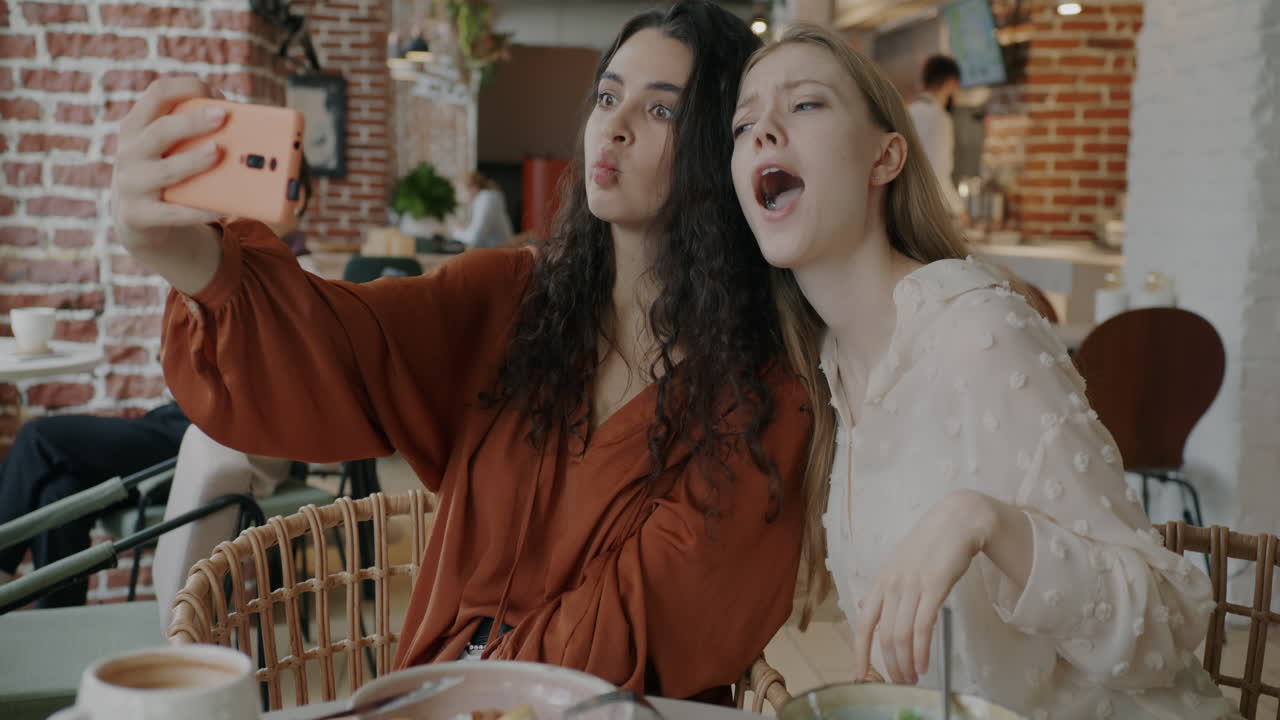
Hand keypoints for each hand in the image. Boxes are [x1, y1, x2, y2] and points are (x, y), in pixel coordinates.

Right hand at [111, 76, 225, 250]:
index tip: (218, 94)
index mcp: (137, 126)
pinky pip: (172, 213)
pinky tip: (219, 208)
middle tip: (223, 116)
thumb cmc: (164, 172)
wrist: (136, 219)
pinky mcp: (138, 215)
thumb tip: (247, 129)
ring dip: (194, 161)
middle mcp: (129, 151)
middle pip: (161, 130)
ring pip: (166, 171)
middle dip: (193, 122)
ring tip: (219, 153)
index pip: (157, 93)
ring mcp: (131, 184)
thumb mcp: (167, 148)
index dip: (188, 88)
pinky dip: (196, 211)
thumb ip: (192, 133)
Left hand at [851, 490, 996, 684]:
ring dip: (905, 662)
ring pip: (901, 635)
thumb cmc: (930, 546)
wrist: (956, 521)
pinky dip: (921, 651)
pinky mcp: (934, 587)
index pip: (863, 623)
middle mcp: (892, 585)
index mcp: (881, 582)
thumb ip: (886, 590)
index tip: (860, 674)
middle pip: (883, 635)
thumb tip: (867, 611)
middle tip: (899, 682)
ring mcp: (912, 585)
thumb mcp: (899, 566)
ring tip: (913, 678)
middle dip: (890, 665)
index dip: (860, 652)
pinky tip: (924, 664)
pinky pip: (922, 627)